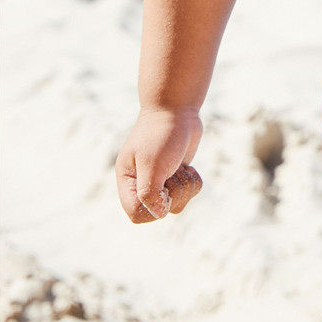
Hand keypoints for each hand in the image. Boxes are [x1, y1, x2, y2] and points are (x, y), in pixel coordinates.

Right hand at [115, 106, 202, 222]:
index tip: (163, 189)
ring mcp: (161, 180)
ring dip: (185, 187)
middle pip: (160, 211)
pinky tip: (187, 165)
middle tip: (173, 171)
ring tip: (180, 166)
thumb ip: (150, 193)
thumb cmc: (161, 134)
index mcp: (129, 181)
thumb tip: (158, 213)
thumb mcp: (152, 164)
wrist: (177, 108)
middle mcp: (143, 183)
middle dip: (174, 193)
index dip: (153, 209)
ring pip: (177, 204)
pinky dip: (193, 181)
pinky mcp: (177, 174)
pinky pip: (189, 193)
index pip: (136, 213)